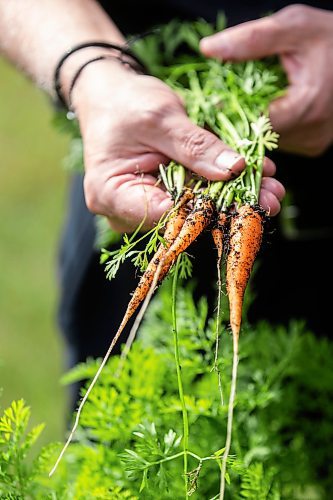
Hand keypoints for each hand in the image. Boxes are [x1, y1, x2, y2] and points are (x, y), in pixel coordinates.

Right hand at [72, 60, 282, 230]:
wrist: (111, 99)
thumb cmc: (123, 104)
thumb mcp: (159, 117)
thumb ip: (195, 145)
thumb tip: (235, 169)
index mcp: (111, 194)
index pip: (162, 214)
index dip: (204, 209)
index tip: (243, 197)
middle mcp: (127, 210)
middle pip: (182, 218)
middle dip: (229, 206)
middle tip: (270, 199)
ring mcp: (147, 206)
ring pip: (195, 211)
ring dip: (233, 199)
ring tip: (271, 190)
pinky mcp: (164, 198)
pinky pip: (196, 198)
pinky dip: (223, 187)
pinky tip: (255, 179)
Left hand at [200, 5, 332, 156]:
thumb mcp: (294, 27)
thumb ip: (251, 40)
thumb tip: (209, 48)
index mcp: (306, 107)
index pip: (250, 123)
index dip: (229, 110)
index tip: (215, 98)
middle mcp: (310, 133)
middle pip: (256, 136)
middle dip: (241, 114)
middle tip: (233, 92)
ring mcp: (312, 142)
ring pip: (266, 140)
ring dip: (255, 120)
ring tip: (256, 95)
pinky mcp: (312, 145)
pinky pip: (279, 140)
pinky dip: (271, 124)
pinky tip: (273, 104)